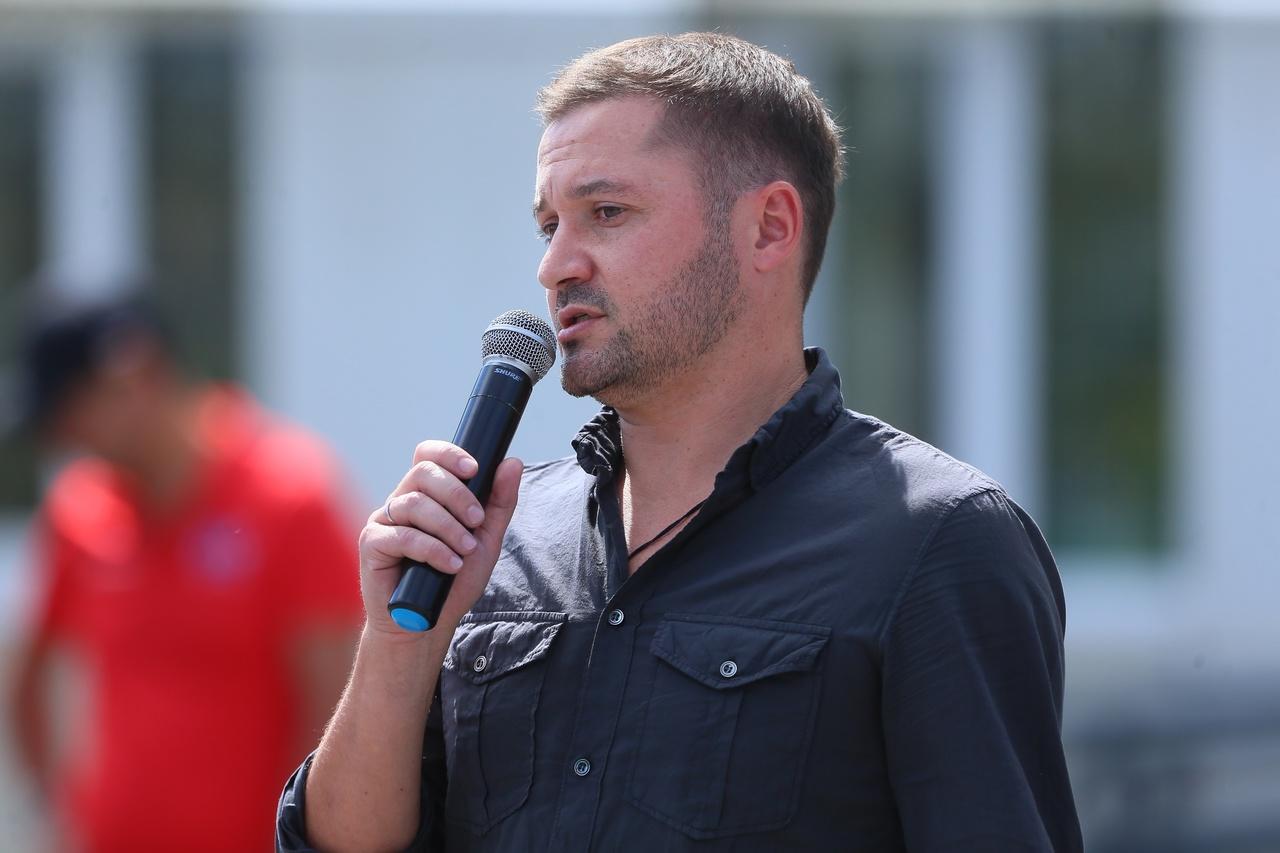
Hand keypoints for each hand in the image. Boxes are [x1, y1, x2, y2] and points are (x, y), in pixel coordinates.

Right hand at [358, 440, 522, 639]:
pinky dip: (431, 549)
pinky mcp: (371, 545)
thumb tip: (512, 462)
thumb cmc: (454, 580)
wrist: (428, 625)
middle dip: (456, 493)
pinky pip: (400, 535)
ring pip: (414, 502)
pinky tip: (449, 565)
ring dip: (447, 526)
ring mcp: (384, 521)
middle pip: (422, 472)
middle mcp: (402, 501)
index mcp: (426, 494)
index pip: (428, 455)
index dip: (449, 454)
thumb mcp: (485, 540)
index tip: (475, 470)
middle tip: (476, 520)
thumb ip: (499, 502)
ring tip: (465, 551)